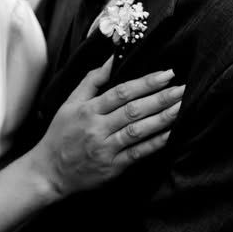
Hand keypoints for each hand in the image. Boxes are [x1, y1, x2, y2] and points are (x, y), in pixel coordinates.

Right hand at [27, 59, 182, 198]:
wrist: (49, 171)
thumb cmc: (60, 134)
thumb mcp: (70, 103)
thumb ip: (92, 81)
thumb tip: (111, 60)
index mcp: (88, 110)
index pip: (121, 92)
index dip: (145, 83)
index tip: (166, 74)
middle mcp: (97, 128)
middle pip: (134, 110)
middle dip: (161, 98)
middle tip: (183, 88)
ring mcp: (106, 148)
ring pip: (138, 130)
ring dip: (163, 118)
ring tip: (182, 107)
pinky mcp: (113, 167)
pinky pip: (138, 153)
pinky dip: (156, 143)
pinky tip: (172, 133)